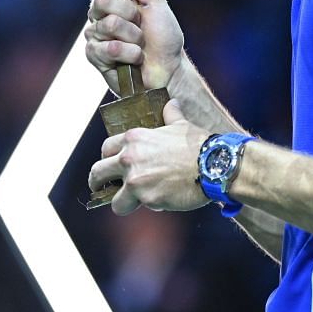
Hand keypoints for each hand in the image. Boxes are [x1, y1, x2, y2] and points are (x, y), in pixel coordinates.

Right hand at [80, 0, 185, 95]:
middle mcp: (99, 12)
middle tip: (141, 23)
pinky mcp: (95, 56)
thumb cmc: (163, 36)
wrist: (169, 69)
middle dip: (129, 12)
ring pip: (108, 25)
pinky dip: (129, 54)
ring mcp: (95, 34)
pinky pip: (108, 48)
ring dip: (133, 36)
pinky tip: (134, 58)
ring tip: (140, 44)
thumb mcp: (154, 2)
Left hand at [88, 98, 211, 215]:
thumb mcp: (181, 125)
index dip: (107, 158)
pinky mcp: (147, 199)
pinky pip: (140, 208)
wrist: (215, 164)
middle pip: (97, 173)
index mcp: (134, 139)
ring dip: (122, 203)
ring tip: (132, 203)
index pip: (106, 148)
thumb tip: (171, 104)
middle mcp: (129, 158)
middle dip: (98, 183)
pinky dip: (149, 206)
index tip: (111, 167)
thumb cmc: (200, 144)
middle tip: (102, 189)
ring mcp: (136, 180)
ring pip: (114, 200)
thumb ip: (171, 115)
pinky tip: (163, 200)